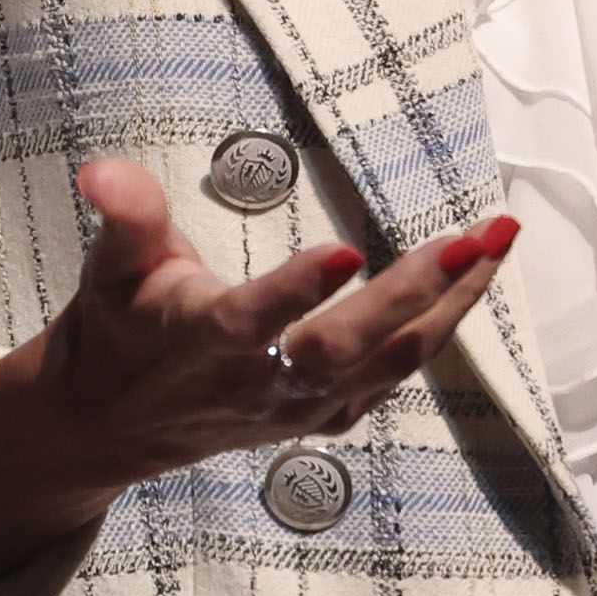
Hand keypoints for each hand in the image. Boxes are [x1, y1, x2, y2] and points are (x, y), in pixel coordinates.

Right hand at [0, 156, 516, 593]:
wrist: (110, 426)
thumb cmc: (119, 331)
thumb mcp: (111, 268)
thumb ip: (125, 216)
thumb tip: (101, 169)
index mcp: (200, 339)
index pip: (251, 319)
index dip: (297, 291)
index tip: (347, 251)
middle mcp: (255, 383)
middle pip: (342, 350)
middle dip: (412, 296)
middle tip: (469, 240)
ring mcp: (296, 408)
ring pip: (385, 365)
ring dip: (449, 307)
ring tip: (495, 243)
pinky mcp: (322, 417)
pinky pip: (393, 377)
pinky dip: (438, 333)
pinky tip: (472, 286)